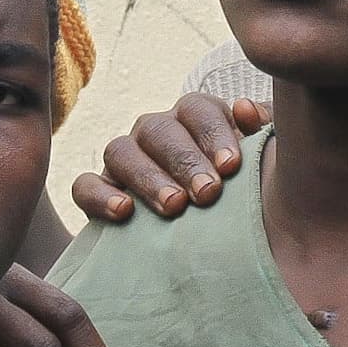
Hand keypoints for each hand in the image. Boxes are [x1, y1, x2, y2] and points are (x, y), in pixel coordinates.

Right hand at [72, 94, 267, 222]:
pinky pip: (85, 185)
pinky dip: (99, 195)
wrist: (214, 237)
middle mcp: (155, 131)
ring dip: (148, 178)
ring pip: (120, 151)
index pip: (197, 109)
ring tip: (174, 207)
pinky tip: (123, 212)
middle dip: (184, 160)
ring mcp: (125, 158)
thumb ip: (262, 133)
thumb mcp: (260, 161)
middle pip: (158, 129)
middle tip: (208, 193)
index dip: (213, 133)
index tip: (232, 166)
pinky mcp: (99, 189)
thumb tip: (246, 111)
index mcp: (194, 118)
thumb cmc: (243, 191)